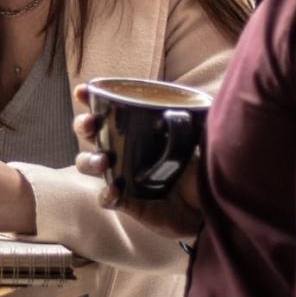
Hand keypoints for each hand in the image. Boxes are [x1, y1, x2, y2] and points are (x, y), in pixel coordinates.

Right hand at [73, 84, 203, 239]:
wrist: (212, 205)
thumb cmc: (201, 166)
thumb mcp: (199, 137)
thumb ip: (193, 121)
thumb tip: (189, 106)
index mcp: (136, 129)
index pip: (108, 110)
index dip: (89, 99)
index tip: (83, 91)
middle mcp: (123, 150)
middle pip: (90, 134)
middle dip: (83, 125)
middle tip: (90, 124)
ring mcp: (122, 176)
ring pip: (89, 164)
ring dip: (89, 160)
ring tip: (103, 162)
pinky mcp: (127, 202)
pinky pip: (106, 198)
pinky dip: (106, 194)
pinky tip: (114, 190)